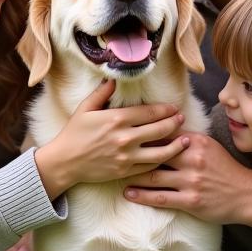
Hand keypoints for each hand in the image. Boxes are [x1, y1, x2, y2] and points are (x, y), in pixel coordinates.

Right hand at [34, 79, 189, 199]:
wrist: (65, 161)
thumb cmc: (74, 133)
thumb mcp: (85, 109)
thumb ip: (101, 93)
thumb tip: (113, 79)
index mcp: (116, 119)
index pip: (149, 112)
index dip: (165, 109)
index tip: (174, 108)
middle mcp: (125, 137)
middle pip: (159, 129)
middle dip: (174, 123)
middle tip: (182, 119)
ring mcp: (127, 156)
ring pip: (160, 151)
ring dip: (176, 145)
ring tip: (186, 140)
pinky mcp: (126, 171)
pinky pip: (150, 166)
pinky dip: (162, 160)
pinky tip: (169, 155)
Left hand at [123, 131, 251, 228]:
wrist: (247, 194)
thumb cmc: (224, 169)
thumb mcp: (209, 146)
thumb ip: (186, 139)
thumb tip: (162, 129)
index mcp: (196, 142)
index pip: (164, 133)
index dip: (143, 132)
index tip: (124, 131)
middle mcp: (192, 159)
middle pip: (154, 153)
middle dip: (133, 152)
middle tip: (113, 152)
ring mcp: (191, 181)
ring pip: (153, 176)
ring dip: (131, 175)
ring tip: (116, 173)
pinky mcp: (190, 201)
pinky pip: (160, 198)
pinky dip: (141, 195)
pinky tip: (128, 193)